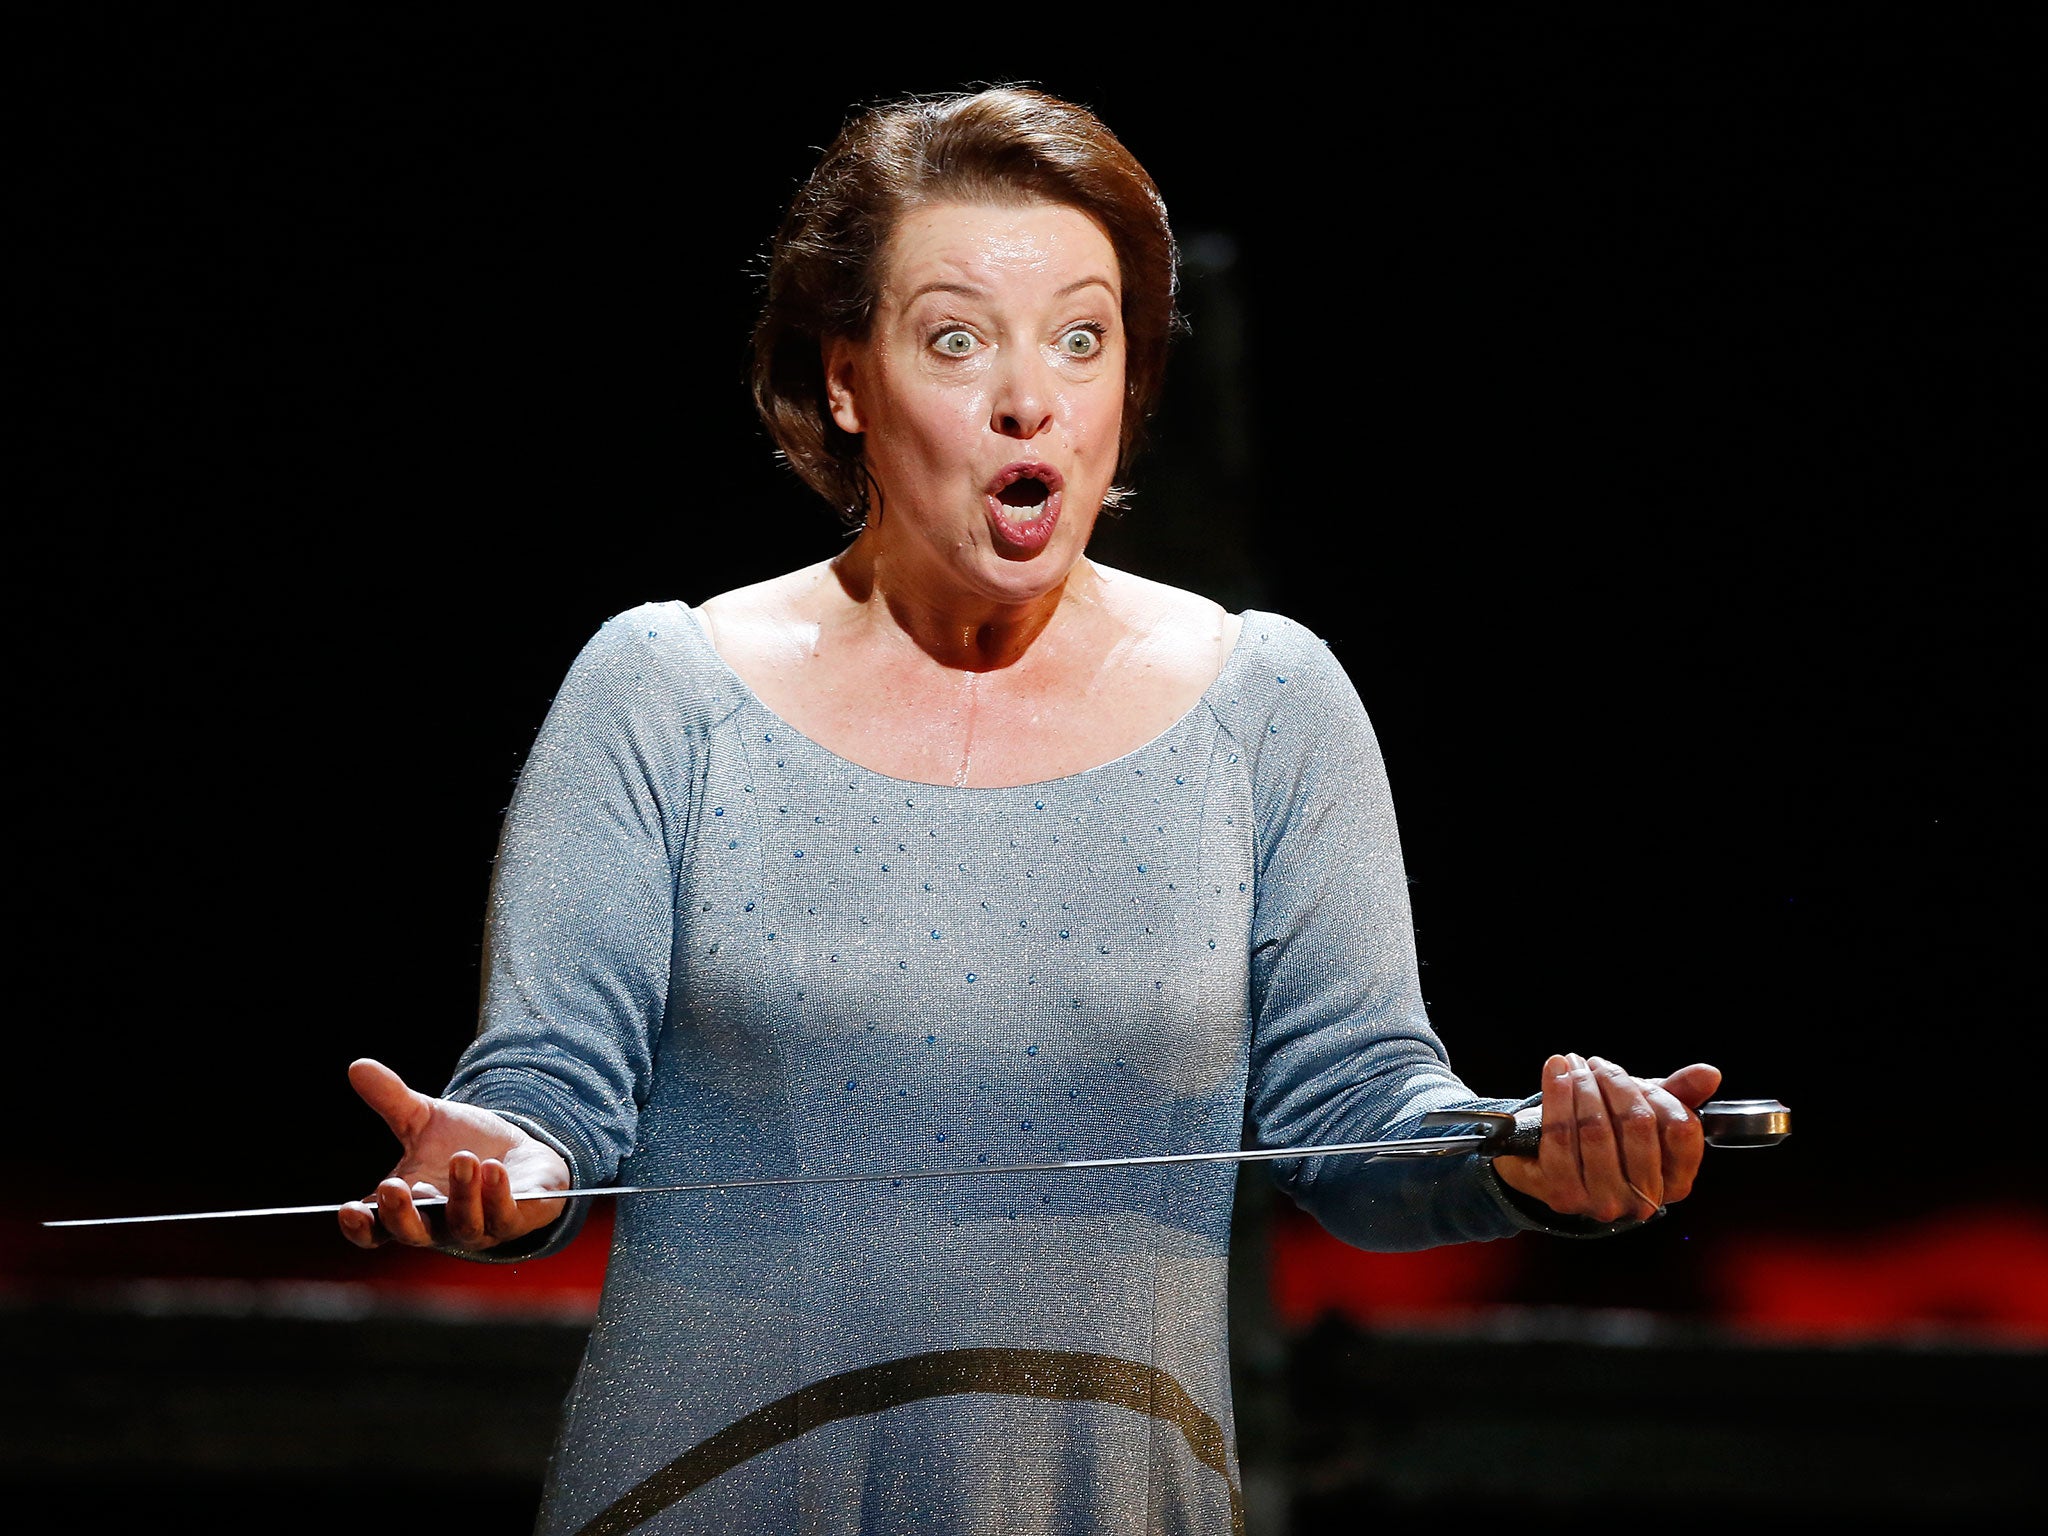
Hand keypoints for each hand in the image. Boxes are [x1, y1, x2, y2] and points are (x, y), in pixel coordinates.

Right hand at [337, 1058, 570, 1251]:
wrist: (519, 1156)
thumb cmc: (463, 1144)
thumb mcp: (426, 1120)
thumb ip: (392, 1100)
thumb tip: (357, 1065)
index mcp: (410, 1207)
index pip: (377, 1230)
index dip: (360, 1226)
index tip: (347, 1209)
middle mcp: (440, 1225)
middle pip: (414, 1233)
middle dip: (401, 1214)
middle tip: (391, 1187)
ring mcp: (479, 1227)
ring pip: (464, 1223)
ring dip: (461, 1194)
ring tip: (463, 1158)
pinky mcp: (515, 1220)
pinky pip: (505, 1216)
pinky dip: (498, 1195)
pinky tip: (494, 1169)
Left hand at [1493, 1053, 1721, 1222]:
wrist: (1555, 1163)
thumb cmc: (1612, 1134)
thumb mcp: (1650, 1112)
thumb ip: (1681, 1094)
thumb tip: (1710, 1073)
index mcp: (1676, 1182)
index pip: (1681, 1128)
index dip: (1657, 1094)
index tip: (1634, 1076)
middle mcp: (1644, 1200)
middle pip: (1636, 1123)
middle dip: (1614, 1082)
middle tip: (1596, 1063)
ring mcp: (1603, 1202)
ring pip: (1596, 1128)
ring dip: (1582, 1085)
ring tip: (1573, 1064)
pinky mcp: (1563, 1195)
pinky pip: (1560, 1136)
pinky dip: (1556, 1095)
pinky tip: (1555, 1072)